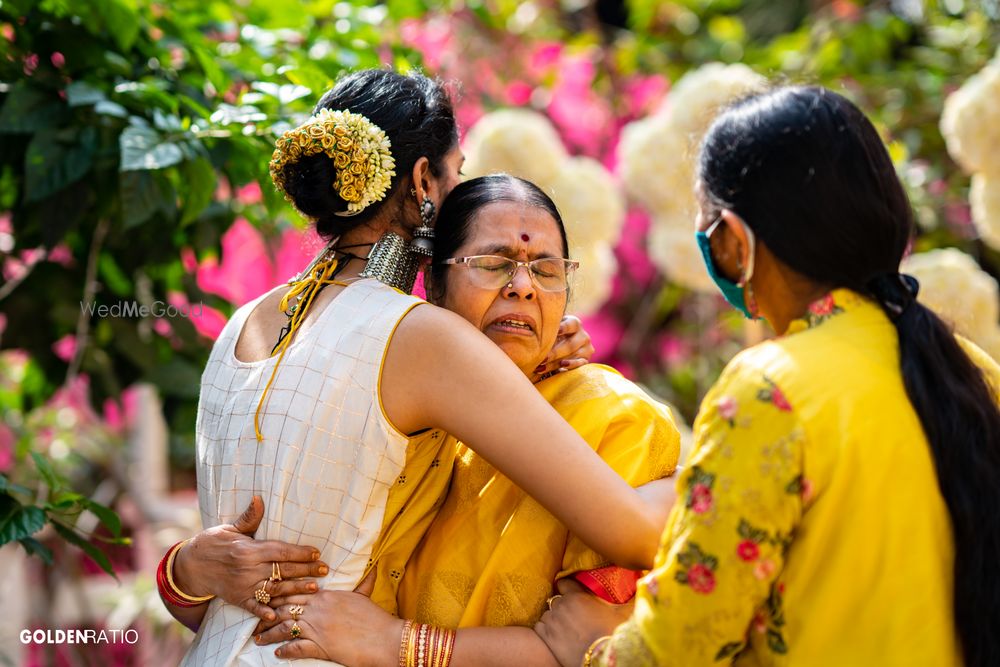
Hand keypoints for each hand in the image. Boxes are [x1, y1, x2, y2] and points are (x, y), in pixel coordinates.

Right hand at [171, 496, 328, 621]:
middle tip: (325, 570)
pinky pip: (253, 607)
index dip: (300, 553)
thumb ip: (249, 518)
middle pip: (282, 570)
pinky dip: (264, 612)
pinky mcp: (237, 599)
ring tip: (315, 588)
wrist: (190, 566)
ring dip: (295, 589)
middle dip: (305, 570)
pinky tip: (277, 616)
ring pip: (274, 589)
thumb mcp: (230, 528)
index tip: (317, 553)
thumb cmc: (213, 543)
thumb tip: (260, 499)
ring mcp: (242, 586)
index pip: (280, 551)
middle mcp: (247, 569)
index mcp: (248, 550)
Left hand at [253, 577, 401, 665]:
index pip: (296, 591)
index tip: (268, 596)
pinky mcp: (320, 647)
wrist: (384, 638)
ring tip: (258, 638)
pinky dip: (285, 650)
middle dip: (268, 613)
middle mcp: (317, 610)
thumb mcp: (366, 598)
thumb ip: (364, 584)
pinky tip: (277, 653)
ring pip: (285, 628)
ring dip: (269, 634)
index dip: (280, 594)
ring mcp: (317, 628)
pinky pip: (296, 648)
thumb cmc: (376, 619)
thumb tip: (373, 570)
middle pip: (285, 608)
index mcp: (326, 596)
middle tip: (255, 618)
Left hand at [533, 315, 594, 380]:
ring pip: (571, 355)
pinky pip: (579, 364)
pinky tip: (561, 366)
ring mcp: (586, 348)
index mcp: (574, 323)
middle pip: (569, 344)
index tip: (556, 331)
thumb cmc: (553, 336)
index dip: (563, 327)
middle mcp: (583, 335)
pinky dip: (570, 365)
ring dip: (555, 362)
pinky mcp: (586, 360)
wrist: (563, 347)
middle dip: (554, 352)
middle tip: (542, 358)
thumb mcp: (552, 330)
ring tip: (542, 367)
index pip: (570, 324)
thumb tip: (528, 330)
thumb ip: (546, 329)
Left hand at [535, 579, 632, 666]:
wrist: (604, 660)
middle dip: (562, 607)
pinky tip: (556, 637)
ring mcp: (552, 622)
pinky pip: (539, 628)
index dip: (567, 588)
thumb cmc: (615, 634)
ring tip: (565, 630)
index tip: (571, 594)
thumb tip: (649, 578)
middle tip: (573, 617)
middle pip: (556, 600)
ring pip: (547, 615)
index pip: (563, 582)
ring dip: (553, 620)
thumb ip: (634, 594)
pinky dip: (545, 632)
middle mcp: (562, 606)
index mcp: (578, 596)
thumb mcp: (626, 612)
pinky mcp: (546, 638)